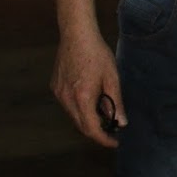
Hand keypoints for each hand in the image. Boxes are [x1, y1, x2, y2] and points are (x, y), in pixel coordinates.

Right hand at [50, 30, 123, 147]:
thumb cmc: (97, 54)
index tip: (114, 142)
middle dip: (97, 130)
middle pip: (82, 125)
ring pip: (74, 115)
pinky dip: (79, 107)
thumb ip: (116, 102)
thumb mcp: (112, 78)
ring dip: (88, 118)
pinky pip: (68, 105)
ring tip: (102, 108)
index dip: (104, 139)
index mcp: (83, 98)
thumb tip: (121, 123)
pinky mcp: (55, 87)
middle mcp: (67, 99)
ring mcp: (58, 93)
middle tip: (112, 127)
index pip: (92, 129)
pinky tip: (89, 96)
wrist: (76, 34)